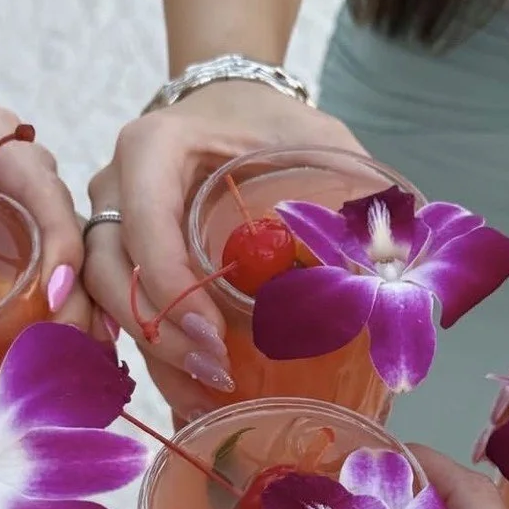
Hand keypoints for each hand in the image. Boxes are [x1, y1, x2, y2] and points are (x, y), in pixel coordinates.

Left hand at [0, 100, 88, 328]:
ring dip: (85, 299)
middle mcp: (23, 157)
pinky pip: (64, 254)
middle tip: (80, 348)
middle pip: (71, 222)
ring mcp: (35, 188)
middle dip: (83, 288)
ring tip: (84, 356)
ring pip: (75, 243)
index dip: (59, 242)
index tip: (54, 298)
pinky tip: (73, 342)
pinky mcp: (35, 217)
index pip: (41, 187)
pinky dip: (71, 297)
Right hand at [84, 81, 363, 415]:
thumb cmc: (271, 124)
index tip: (216, 337)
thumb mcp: (317, 140)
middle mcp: (116, 186)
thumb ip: (354, 193)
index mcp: (154, 148)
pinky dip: (150, 355)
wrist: (230, 108)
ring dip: (153, 356)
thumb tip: (405, 270)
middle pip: (109, 271)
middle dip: (159, 334)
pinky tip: (189, 393)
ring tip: (206, 399)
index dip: (171, 287)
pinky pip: (114, 310)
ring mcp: (111, 223)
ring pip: (104, 299)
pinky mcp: (118, 257)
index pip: (144, 223)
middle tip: (217, 375)